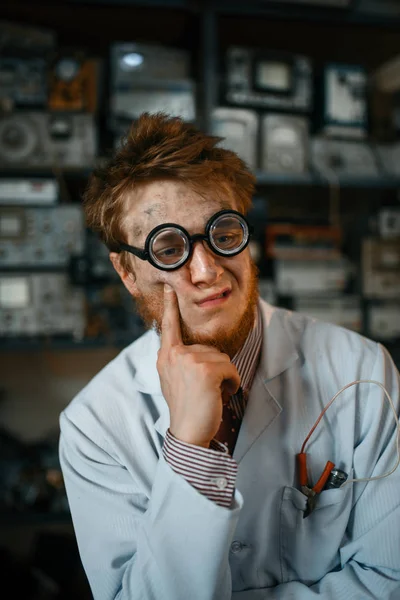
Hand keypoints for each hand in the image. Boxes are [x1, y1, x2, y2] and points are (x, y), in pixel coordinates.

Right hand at [157, 284, 239, 447]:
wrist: (187, 433)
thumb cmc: (186, 408)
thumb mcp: (174, 380)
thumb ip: (181, 361)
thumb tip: (199, 352)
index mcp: (166, 357)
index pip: (168, 327)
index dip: (169, 307)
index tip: (170, 289)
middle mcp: (174, 355)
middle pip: (210, 348)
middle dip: (216, 368)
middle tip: (206, 390)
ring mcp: (189, 361)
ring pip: (222, 358)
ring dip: (225, 376)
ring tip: (213, 394)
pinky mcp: (205, 370)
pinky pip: (231, 368)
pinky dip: (233, 382)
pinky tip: (222, 395)